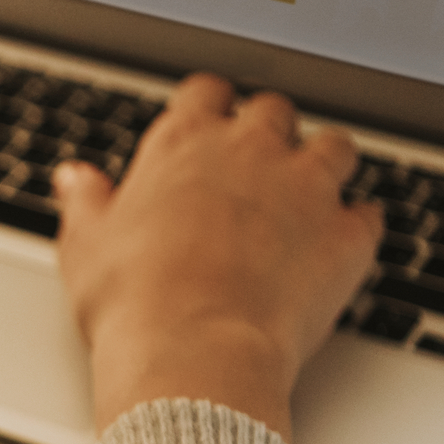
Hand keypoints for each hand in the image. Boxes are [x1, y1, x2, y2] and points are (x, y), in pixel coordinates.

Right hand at [54, 74, 383, 439]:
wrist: (194, 350)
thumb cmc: (133, 301)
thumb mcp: (85, 246)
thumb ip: (86, 202)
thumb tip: (74, 179)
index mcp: (184, 145)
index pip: (205, 93)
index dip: (208, 107)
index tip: (205, 124)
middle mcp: (251, 152)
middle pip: (273, 111)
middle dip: (267, 132)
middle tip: (254, 163)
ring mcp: (306, 189)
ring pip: (334, 147)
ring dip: (323, 163)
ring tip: (309, 191)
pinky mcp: (346, 235)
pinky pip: (369, 214)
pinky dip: (358, 224)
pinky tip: (344, 240)